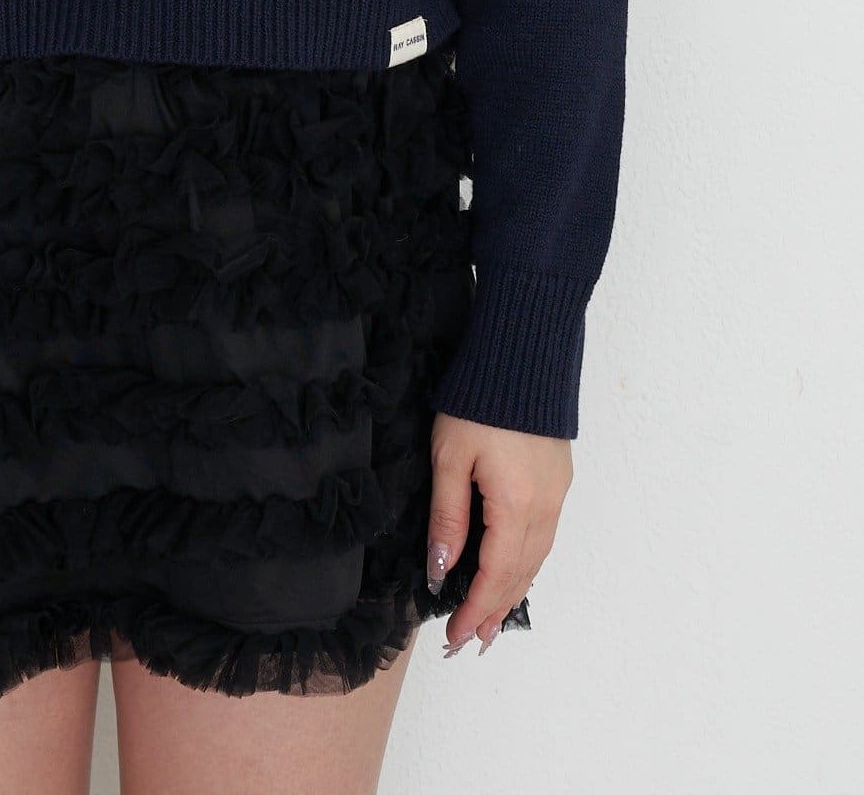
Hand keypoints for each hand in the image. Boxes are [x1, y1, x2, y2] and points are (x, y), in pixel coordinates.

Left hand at [427, 411, 572, 656]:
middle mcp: (544, 508)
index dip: (475, 608)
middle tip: (471, 641)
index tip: (455, 636)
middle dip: (494, 610)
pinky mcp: (558, 480)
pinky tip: (515, 574)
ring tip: (492, 621)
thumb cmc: (477, 403)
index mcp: (516, 506)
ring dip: (513, 592)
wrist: (520, 359)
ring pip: (536, 558)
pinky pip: (544, 537)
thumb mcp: (449, 458)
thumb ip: (447, 516)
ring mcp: (556, 494)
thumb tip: (440, 568)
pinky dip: (527, 564)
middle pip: (520, 573)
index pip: (495, 573)